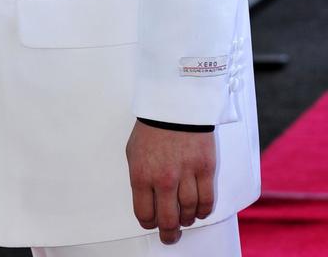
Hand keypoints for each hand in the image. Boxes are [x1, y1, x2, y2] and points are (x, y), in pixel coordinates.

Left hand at [126, 121, 215, 244]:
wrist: (174, 104)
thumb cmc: (152, 127)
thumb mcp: (133, 152)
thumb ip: (139, 178)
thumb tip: (146, 200)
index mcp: (142, 175)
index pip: (145, 214)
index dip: (149, 223)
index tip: (152, 223)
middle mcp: (164, 179)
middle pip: (168, 220)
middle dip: (169, 233)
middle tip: (170, 236)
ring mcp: (186, 175)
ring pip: (189, 213)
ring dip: (187, 220)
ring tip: (185, 219)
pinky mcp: (205, 169)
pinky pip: (207, 201)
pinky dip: (204, 211)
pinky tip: (200, 211)